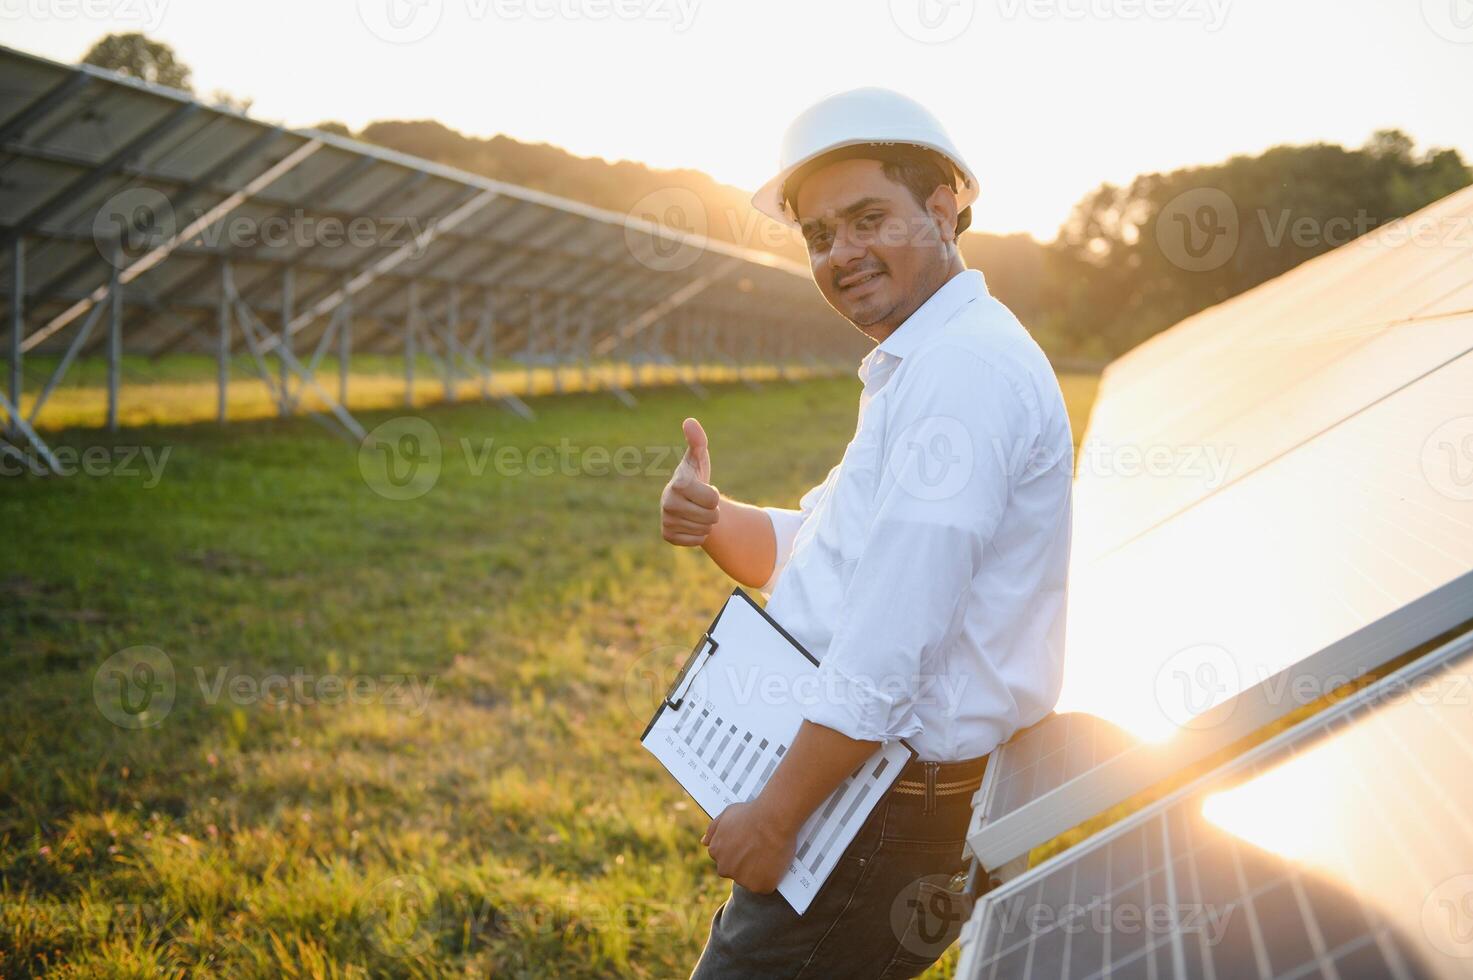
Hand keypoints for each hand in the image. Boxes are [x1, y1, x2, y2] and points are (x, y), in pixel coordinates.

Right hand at [660, 417, 719, 546]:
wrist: (684, 500)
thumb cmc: (695, 476)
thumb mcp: (698, 458)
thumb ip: (698, 440)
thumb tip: (689, 421)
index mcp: (678, 483)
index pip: (713, 498)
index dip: (714, 495)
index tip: (704, 489)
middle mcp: (668, 502)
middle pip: (712, 516)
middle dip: (712, 510)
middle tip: (702, 503)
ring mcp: (666, 520)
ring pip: (705, 529)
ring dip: (706, 522)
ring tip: (696, 512)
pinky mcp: (668, 536)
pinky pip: (696, 541)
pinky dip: (698, 534)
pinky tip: (690, 523)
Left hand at [701, 800, 796, 893]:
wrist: (774, 820)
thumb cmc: (752, 813)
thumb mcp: (727, 814)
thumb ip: (714, 830)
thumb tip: (704, 842)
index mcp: (716, 852)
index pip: (724, 858)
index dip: (738, 852)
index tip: (749, 846)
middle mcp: (724, 868)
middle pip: (734, 871)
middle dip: (745, 864)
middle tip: (760, 851)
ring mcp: (741, 879)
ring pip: (749, 880)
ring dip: (757, 873)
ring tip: (769, 856)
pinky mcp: (758, 886)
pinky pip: (764, 886)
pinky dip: (770, 879)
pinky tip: (775, 866)